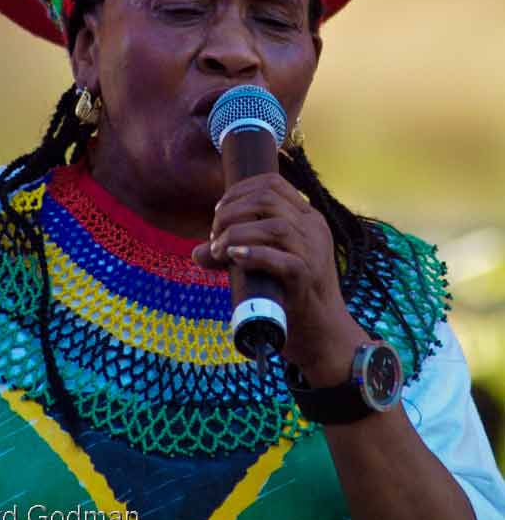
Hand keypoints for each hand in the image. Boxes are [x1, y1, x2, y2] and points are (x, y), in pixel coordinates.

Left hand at [192, 173, 368, 384]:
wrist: (323, 336)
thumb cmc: (290, 297)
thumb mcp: (263, 266)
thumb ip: (233, 253)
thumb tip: (196, 253)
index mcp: (308, 218)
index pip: (273, 184)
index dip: (239, 191)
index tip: (218, 211)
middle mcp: (314, 229)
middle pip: (268, 200)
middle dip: (231, 212)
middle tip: (214, 236)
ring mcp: (314, 254)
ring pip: (275, 226)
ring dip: (237, 233)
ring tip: (219, 250)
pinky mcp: (308, 280)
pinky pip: (283, 260)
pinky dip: (253, 255)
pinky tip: (233, 258)